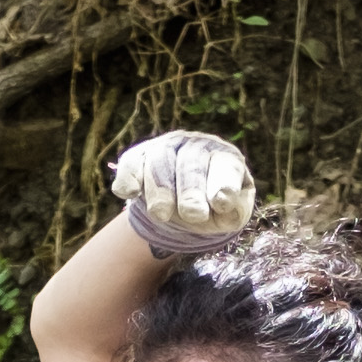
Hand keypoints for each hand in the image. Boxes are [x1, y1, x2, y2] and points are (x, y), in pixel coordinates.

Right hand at [110, 130, 256, 261]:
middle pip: (191, 161)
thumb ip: (233, 213)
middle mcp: (196, 145)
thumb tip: (224, 209)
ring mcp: (166, 147)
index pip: (225, 166)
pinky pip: (131, 163)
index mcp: (225, 157)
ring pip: (159, 159)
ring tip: (161, 215)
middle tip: (194, 215)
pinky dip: (128, 177)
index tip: (221, 203)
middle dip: (191, 190)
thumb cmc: (213, 209)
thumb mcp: (231, 215)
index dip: (223, 183)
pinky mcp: (139, 157)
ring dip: (160, 189)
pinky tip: (129, 193)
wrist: (184, 206)